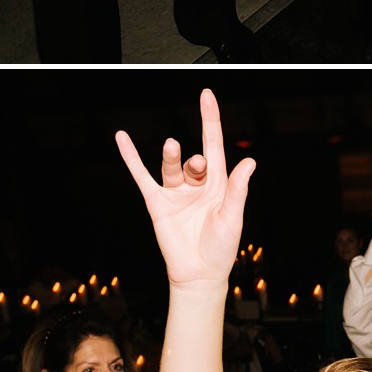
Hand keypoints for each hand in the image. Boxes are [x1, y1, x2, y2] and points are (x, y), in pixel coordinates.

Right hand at [115, 87, 254, 286]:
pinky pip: (142, 176)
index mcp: (218, 183)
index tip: (206, 97)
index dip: (211, 120)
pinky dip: (131, 158)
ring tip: (173, 146)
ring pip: (171, 166)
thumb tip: (249, 161)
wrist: (199, 273)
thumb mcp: (233, 216)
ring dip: (172, 156)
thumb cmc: (221, 247)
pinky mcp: (157, 203)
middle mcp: (196, 184)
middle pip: (195, 160)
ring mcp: (175, 192)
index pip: (214, 145)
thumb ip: (237, 189)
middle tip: (198, 164)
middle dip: (196, 160)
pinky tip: (122, 139)